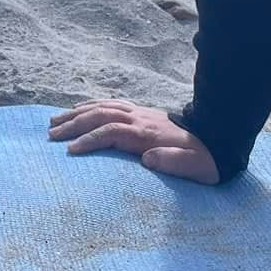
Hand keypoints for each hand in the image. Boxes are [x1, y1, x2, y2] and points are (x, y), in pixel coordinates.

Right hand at [47, 100, 219, 181]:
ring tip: (54, 122)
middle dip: (73, 124)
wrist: (219, 137)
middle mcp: (140, 119)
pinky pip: (110, 104)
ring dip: (77, 113)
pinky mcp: (141, 113)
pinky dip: (91, 106)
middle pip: (100, 115)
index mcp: (148, 134)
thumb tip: (147, 158)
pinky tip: (80, 110)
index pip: (111, 132)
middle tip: (50, 135)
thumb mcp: (196, 167)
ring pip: (102, 107)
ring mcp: (140, 113)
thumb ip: (173, 162)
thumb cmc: (206, 159)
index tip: (70, 151)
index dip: (90, 140)